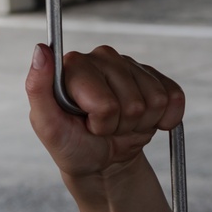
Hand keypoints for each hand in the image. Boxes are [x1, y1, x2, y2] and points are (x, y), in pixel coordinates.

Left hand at [25, 42, 184, 180]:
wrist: (100, 161)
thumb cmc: (71, 144)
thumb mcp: (46, 125)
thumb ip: (37, 87)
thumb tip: (41, 50)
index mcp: (74, 64)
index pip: (105, 102)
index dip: (100, 121)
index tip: (87, 124)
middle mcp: (102, 57)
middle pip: (133, 103)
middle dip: (119, 125)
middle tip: (103, 128)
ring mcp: (130, 65)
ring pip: (155, 101)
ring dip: (138, 123)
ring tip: (118, 124)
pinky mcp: (155, 77)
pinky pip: (174, 97)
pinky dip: (163, 119)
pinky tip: (143, 121)